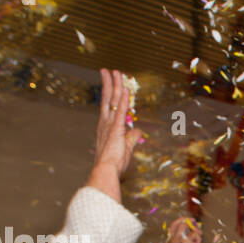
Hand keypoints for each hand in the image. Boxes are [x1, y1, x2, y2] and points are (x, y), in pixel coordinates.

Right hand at [87, 69, 142, 201]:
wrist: (106, 171)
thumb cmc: (114, 164)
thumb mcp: (126, 148)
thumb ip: (131, 138)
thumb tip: (138, 130)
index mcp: (106, 128)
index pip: (109, 107)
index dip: (111, 94)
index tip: (112, 84)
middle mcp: (105, 123)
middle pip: (108, 99)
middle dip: (109, 83)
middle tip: (109, 71)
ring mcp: (109, 125)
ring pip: (113, 101)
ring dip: (116, 86)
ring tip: (117, 73)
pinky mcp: (116, 129)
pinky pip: (121, 111)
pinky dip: (124, 99)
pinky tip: (126, 89)